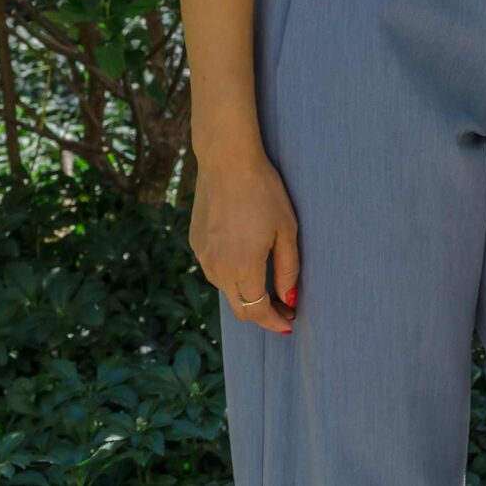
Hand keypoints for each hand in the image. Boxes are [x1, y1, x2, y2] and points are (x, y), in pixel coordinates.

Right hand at [191, 149, 301, 333]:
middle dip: (262, 315)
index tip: (289, 323)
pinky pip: (214, 271)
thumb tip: (290, 298)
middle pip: (239, 308)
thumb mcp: (286, 230)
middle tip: (283, 311)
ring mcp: (203, 257)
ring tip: (268, 289)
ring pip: (226, 290)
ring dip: (246, 296)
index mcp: (243, 267)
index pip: (257, 311)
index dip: (274, 322)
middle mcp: (217, 268)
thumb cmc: (264, 192)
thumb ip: (288, 268)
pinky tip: (245, 264)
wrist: (226, 162)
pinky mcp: (196, 244)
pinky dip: (231, 276)